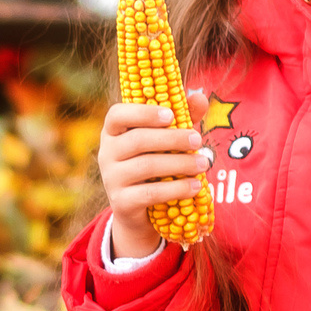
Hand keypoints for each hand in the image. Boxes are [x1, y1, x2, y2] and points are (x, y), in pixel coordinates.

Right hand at [98, 89, 213, 260]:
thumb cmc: (156, 165)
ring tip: (204, 163)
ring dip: (180, 163)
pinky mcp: (121, 203)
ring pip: (146, 166)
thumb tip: (200, 97)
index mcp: (114, 132)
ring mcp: (111, 179)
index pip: (117, 115)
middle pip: (137, 140)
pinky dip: (176, 188)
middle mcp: (106, 153)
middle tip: (198, 140)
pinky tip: (196, 186)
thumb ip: (182, 117)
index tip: (170, 115)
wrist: (140, 213)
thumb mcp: (167, 141)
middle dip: (172, 139)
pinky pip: (150, 193)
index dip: (142, 113)